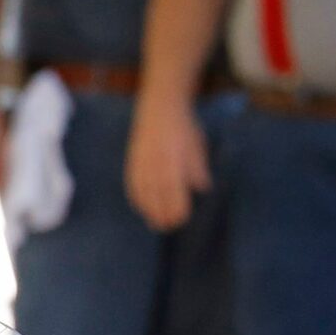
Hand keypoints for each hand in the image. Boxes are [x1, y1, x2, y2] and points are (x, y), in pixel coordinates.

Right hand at [125, 99, 210, 230]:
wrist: (160, 106)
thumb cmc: (184, 127)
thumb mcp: (197, 146)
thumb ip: (198, 168)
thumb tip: (202, 188)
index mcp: (172, 158)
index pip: (172, 188)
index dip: (175, 205)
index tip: (181, 218)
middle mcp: (154, 162)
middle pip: (156, 194)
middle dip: (161, 213)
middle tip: (168, 227)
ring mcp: (141, 162)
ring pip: (143, 191)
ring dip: (148, 210)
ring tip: (155, 223)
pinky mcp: (133, 161)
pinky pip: (132, 184)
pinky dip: (137, 198)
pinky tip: (142, 208)